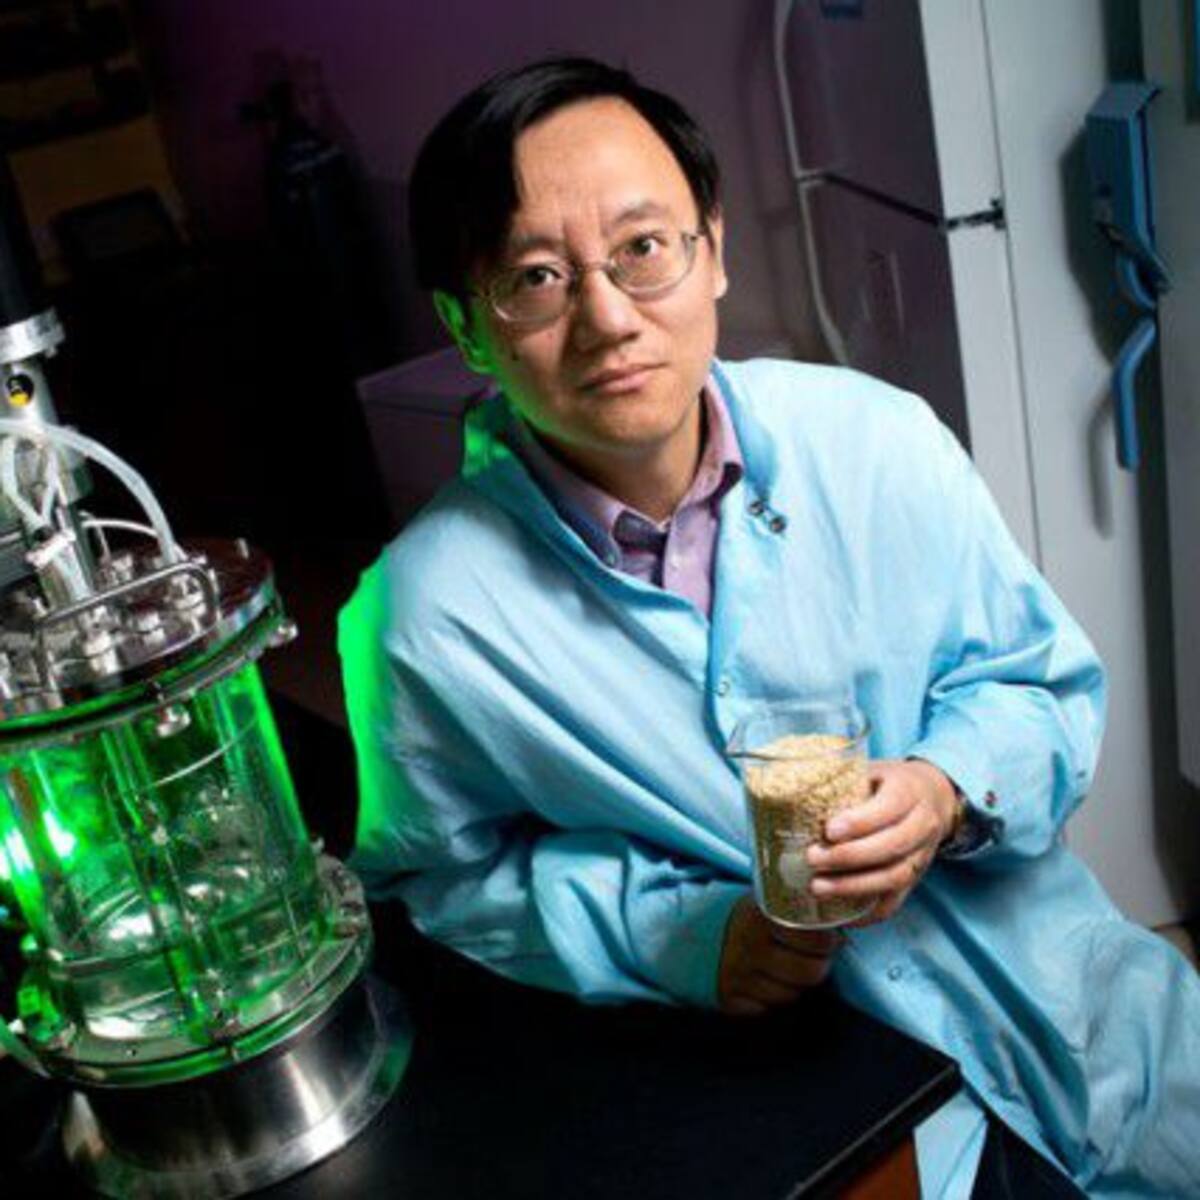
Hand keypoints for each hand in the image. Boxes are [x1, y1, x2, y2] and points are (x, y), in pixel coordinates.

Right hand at [717, 895, 842, 1015]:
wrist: (698, 932)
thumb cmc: (749, 919)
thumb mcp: (769, 902)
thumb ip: (800, 910)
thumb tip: (845, 924)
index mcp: (761, 916)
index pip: (816, 939)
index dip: (828, 941)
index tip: (829, 938)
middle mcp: (749, 946)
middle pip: (811, 973)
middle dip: (818, 965)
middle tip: (813, 956)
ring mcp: (738, 975)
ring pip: (792, 995)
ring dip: (795, 984)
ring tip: (786, 967)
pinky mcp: (731, 999)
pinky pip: (769, 1009)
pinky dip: (772, 998)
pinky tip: (766, 981)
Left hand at [806, 758, 958, 924]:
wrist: (934, 797)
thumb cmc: (888, 782)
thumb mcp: (871, 768)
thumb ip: (840, 775)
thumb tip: (791, 782)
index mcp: (909, 791)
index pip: (889, 807)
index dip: (860, 821)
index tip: (828, 830)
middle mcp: (922, 824)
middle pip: (891, 846)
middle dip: (848, 857)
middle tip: (812, 858)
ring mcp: (922, 854)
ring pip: (894, 877)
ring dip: (854, 886)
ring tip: (818, 887)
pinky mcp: (916, 878)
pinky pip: (896, 901)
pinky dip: (869, 912)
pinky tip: (841, 915)